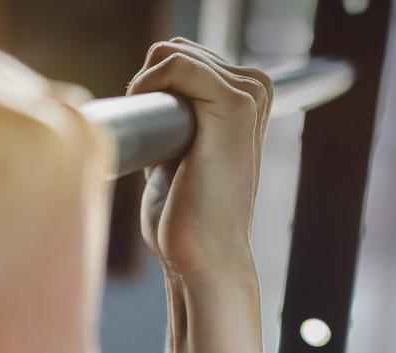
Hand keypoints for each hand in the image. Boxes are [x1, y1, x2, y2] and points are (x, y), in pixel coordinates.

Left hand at [129, 39, 270, 283]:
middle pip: (173, 51)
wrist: (202, 258)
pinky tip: (146, 119)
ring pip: (173, 54)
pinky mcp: (233, 105)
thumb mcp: (178, 157)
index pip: (182, 56)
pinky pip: (177, 65)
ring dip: (144, 89)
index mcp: (246, 97)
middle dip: (146, 87)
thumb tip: (141, 101)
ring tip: (149, 139)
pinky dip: (148, 85)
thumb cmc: (186, 219)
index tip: (143, 132)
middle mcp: (254, 88)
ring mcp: (248, 94)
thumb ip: (173, 122)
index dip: (149, 87)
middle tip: (145, 140)